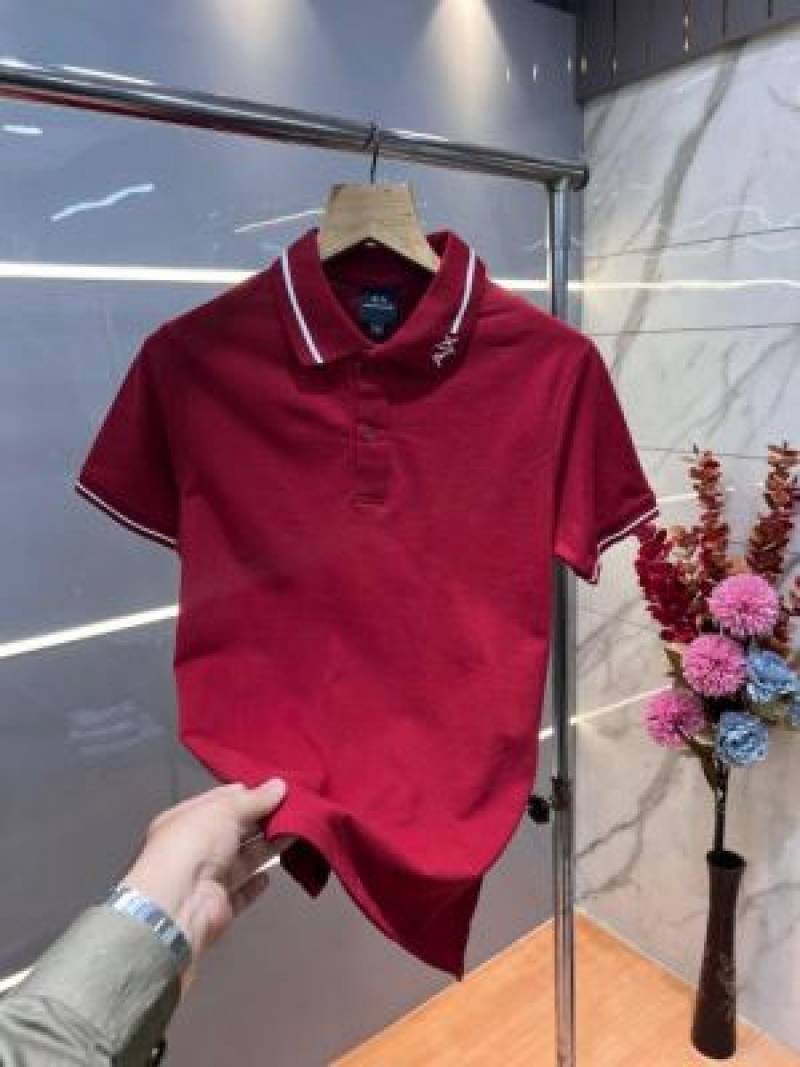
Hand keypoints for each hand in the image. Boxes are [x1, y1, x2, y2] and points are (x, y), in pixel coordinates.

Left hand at [123, 778, 287, 988]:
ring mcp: (207, 878)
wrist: (180, 904)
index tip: (275, 790)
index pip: (219, 801)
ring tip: (296, 833)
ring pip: (243, 858)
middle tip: (294, 809)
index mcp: (185, 819)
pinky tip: (272, 874)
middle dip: (261, 819)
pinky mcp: (220, 904)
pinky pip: (242, 891)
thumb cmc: (194, 845)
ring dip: (267, 847)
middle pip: (234, 830)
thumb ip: (255, 799)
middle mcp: (194, 847)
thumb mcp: (225, 809)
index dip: (246, 795)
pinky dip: (256, 883)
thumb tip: (279, 786)